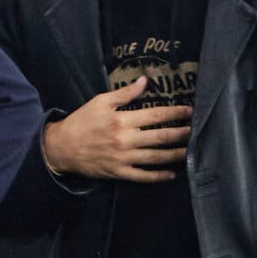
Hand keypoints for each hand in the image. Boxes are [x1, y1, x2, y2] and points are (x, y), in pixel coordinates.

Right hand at [44, 76, 191, 182]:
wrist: (62, 147)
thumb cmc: (82, 121)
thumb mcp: (101, 102)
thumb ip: (125, 93)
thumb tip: (145, 81)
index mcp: (122, 120)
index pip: (155, 115)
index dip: (175, 113)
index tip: (189, 111)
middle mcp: (126, 140)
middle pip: (160, 137)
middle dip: (180, 133)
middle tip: (195, 131)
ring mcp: (123, 158)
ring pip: (155, 158)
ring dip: (174, 154)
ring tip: (189, 151)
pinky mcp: (119, 173)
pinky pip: (142, 176)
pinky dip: (158, 176)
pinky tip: (171, 174)